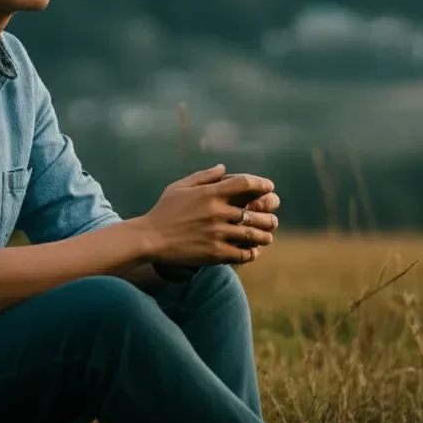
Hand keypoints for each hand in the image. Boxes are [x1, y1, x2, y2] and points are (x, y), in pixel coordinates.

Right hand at [135, 164, 277, 267]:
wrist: (149, 238)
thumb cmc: (163, 210)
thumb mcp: (180, 187)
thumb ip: (204, 176)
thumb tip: (224, 168)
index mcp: (210, 193)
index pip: (245, 183)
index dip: (262, 184)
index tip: (269, 188)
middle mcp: (216, 212)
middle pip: (255, 212)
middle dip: (269, 216)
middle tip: (273, 219)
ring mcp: (216, 233)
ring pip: (252, 235)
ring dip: (264, 236)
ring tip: (267, 237)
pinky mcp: (214, 253)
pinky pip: (242, 254)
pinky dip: (252, 253)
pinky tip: (253, 252)